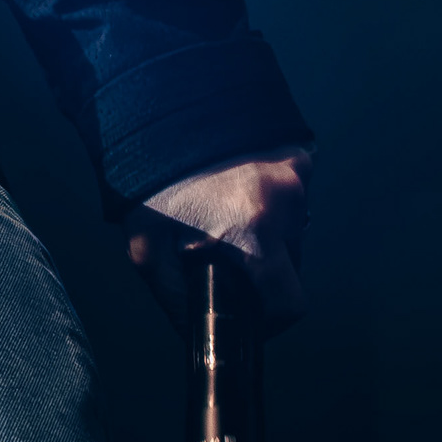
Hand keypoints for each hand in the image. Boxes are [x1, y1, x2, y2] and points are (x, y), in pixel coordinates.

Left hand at [126, 151, 310, 329]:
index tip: (253, 317)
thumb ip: (172, 294)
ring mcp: (296, 173)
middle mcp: (286, 201)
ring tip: (224, 216)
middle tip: (224, 256)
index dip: (271, 320)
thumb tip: (189, 326)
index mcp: (254, 229)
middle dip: (261, 269)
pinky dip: (269, 200)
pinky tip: (234, 190)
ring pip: (292, 227)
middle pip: (291, 263)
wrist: (156, 114)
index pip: (289, 301)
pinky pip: (291, 193)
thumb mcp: (146, 246)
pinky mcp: (295, 152)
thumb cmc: (148, 178)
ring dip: (267, 232)